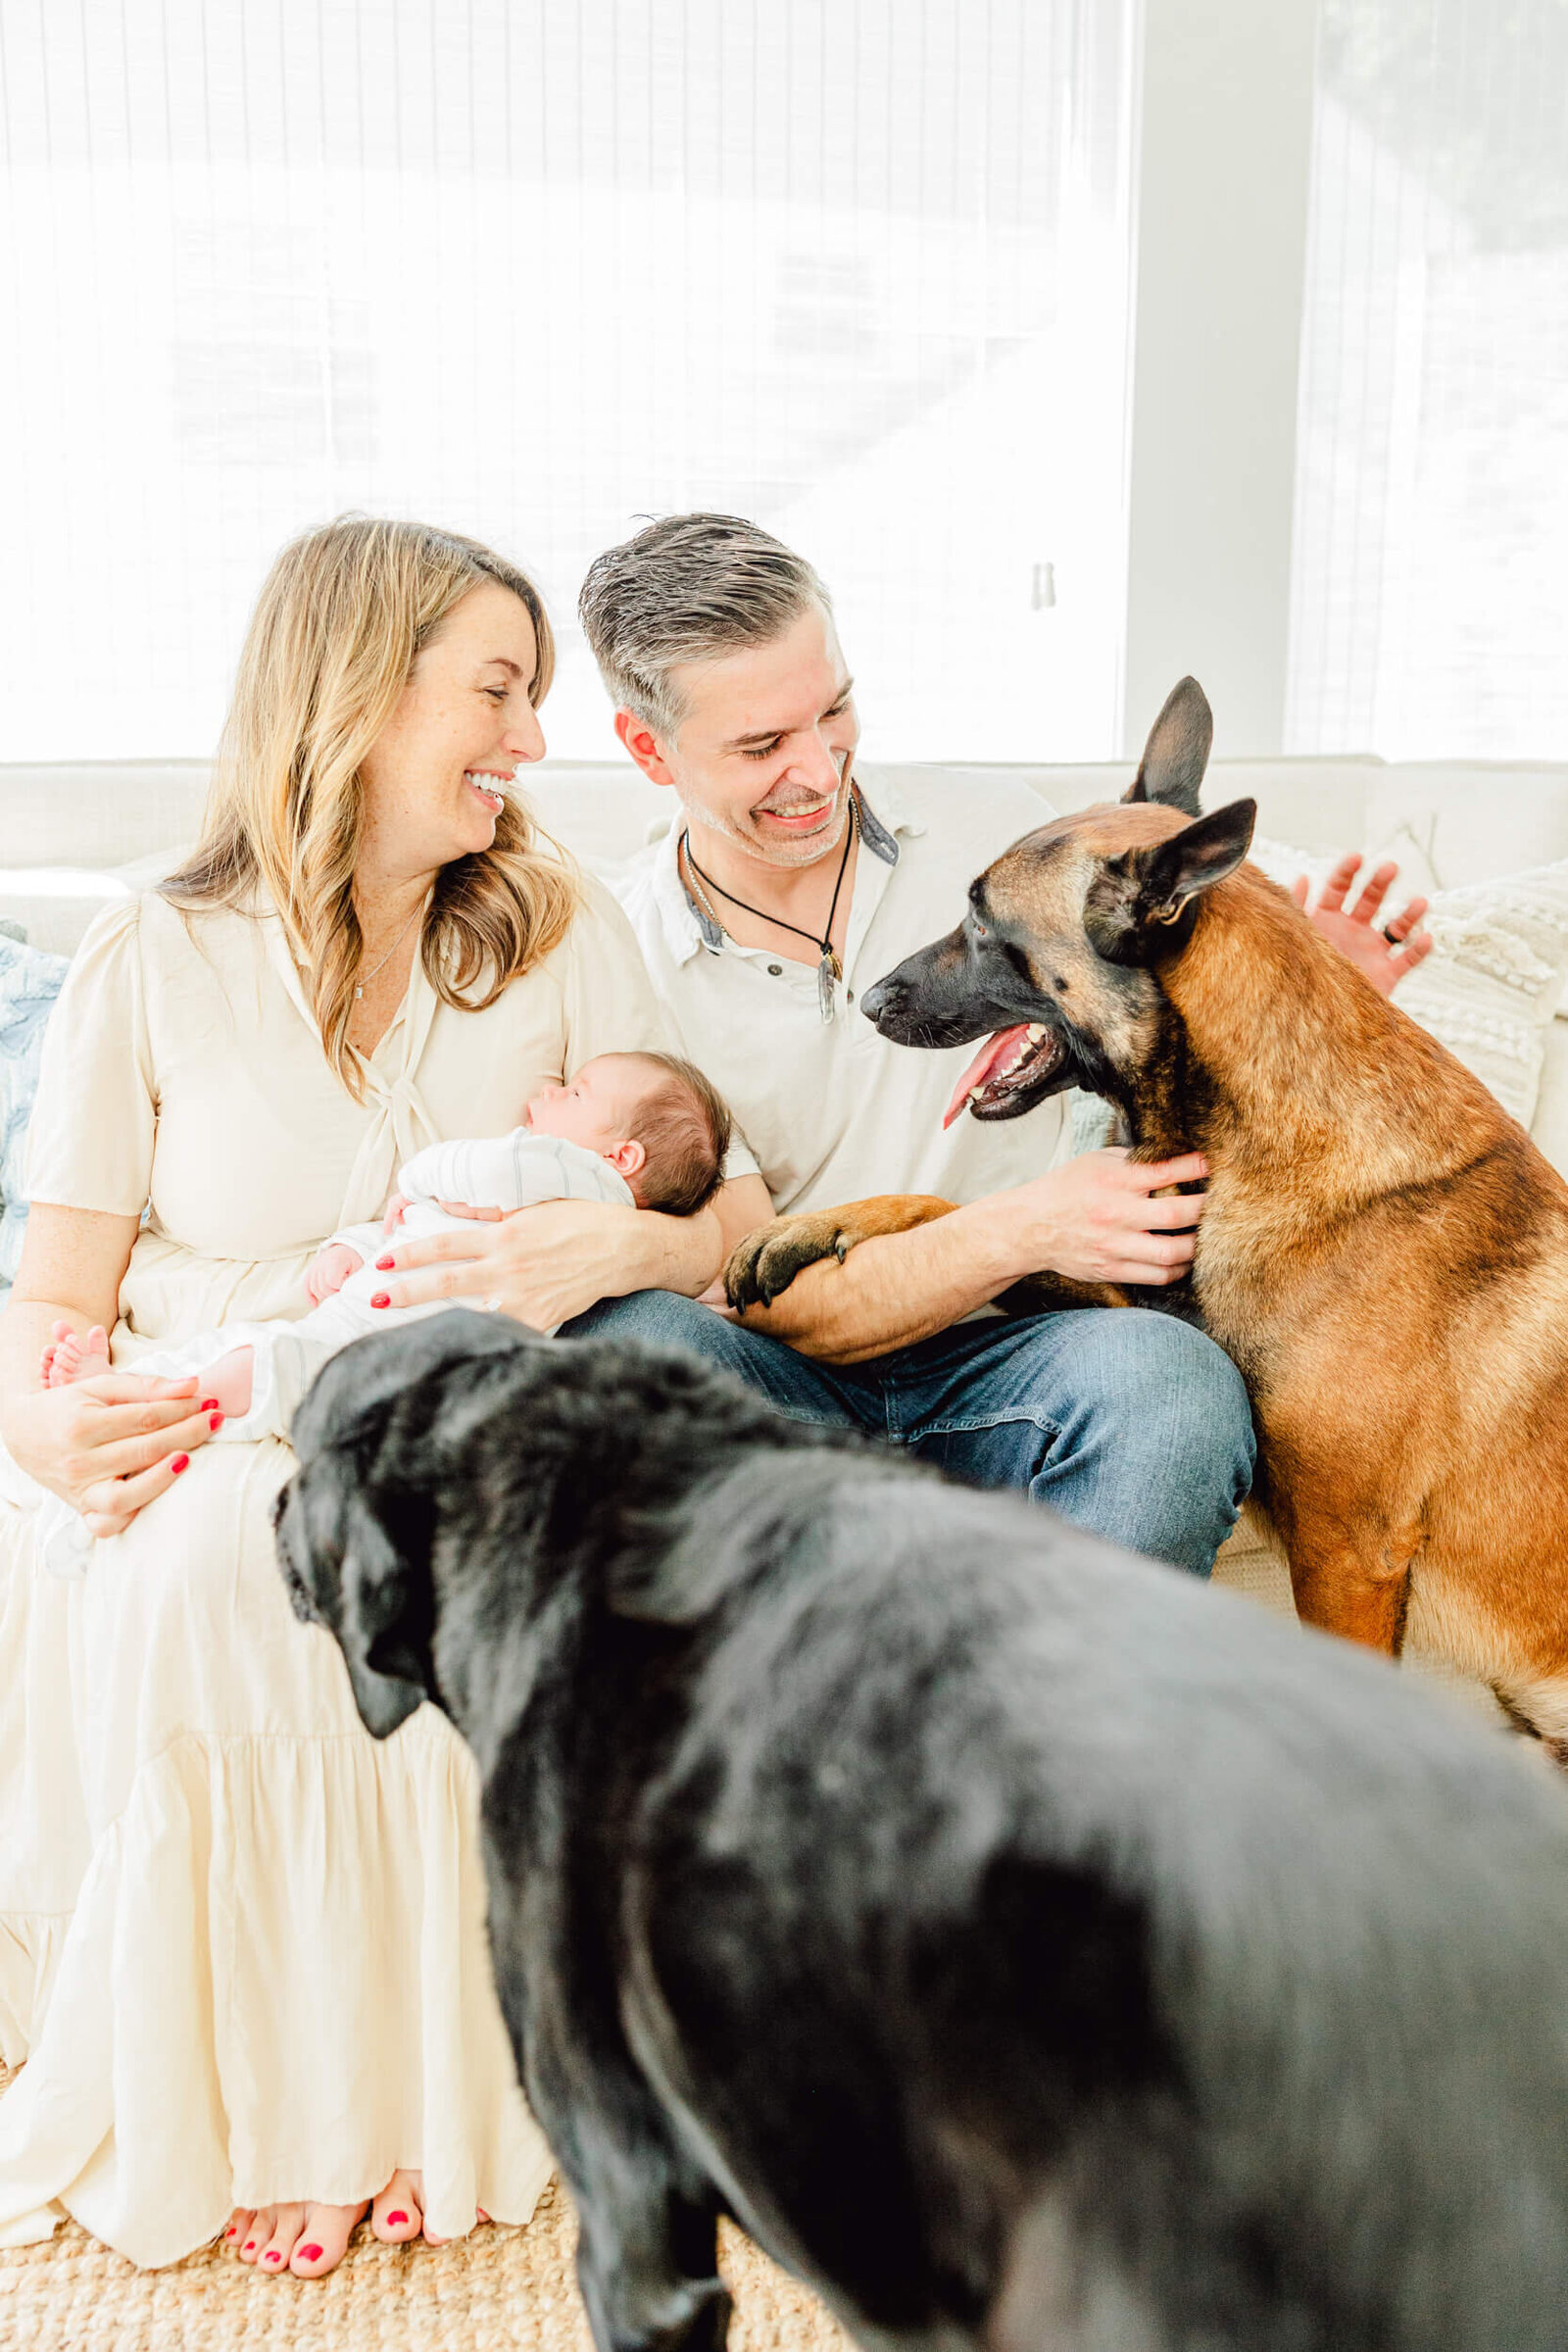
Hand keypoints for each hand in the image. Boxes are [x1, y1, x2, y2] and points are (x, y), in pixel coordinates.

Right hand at [6, 1371, 220, 1537]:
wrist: (22, 1434)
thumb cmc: (68, 1406)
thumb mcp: (99, 1387)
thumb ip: (146, 1386)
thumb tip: (193, 1385)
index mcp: (83, 1425)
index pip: (146, 1418)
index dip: (183, 1409)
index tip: (209, 1401)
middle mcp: (79, 1461)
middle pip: (145, 1451)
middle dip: (188, 1433)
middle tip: (216, 1419)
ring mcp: (80, 1491)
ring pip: (127, 1496)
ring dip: (164, 1478)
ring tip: (191, 1457)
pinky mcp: (81, 1510)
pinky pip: (108, 1524)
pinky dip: (132, 1516)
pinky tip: (157, 1494)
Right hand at [306, 1241, 361, 1305]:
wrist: (345, 1249)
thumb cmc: (352, 1259)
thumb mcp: (358, 1268)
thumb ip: (353, 1281)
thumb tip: (348, 1295)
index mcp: (334, 1261)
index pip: (332, 1282)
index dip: (340, 1288)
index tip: (347, 1287)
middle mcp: (321, 1264)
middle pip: (323, 1288)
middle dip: (333, 1294)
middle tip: (342, 1292)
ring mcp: (314, 1268)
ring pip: (314, 1289)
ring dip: (325, 1296)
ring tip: (335, 1294)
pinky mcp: (310, 1272)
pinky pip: (306, 1286)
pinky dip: (309, 1296)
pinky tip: (315, 1304)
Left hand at [369, 1198, 662, 1330]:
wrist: (623, 1248)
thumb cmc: (579, 1220)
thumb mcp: (532, 1205)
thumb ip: (488, 1211)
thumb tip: (447, 1207)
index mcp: (503, 1235)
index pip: (444, 1244)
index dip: (410, 1253)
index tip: (383, 1261)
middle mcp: (508, 1267)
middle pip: (446, 1283)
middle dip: (406, 1292)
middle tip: (375, 1300)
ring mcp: (524, 1297)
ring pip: (469, 1313)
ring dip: (436, 1321)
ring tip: (407, 1330)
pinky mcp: (541, 1319)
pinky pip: (504, 1332)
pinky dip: (483, 1338)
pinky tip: (459, 1347)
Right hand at [1004, 1149, 1208, 1287]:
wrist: (1030, 1227)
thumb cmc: (1067, 1189)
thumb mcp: (1096, 1161)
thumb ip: (1133, 1161)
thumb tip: (1172, 1157)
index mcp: (1115, 1182)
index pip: (1166, 1172)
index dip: (1197, 1168)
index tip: (1214, 1166)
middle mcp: (1117, 1214)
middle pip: (1177, 1215)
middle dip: (1207, 1210)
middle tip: (1223, 1206)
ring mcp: (1115, 1246)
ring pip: (1172, 1253)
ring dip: (1197, 1246)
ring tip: (1207, 1237)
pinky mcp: (1112, 1270)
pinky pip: (1156, 1276)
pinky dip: (1177, 1269)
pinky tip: (1184, 1259)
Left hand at [1293, 855, 1431, 996]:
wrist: (1310, 1016)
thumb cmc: (1299, 974)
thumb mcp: (1296, 937)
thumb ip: (1297, 908)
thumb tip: (1303, 877)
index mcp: (1328, 919)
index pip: (1339, 888)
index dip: (1347, 872)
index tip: (1357, 857)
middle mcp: (1352, 930)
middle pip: (1370, 900)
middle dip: (1380, 883)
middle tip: (1390, 868)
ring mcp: (1371, 950)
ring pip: (1396, 927)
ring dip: (1409, 914)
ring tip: (1419, 902)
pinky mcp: (1386, 974)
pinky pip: (1407, 960)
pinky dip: (1418, 950)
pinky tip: (1425, 938)